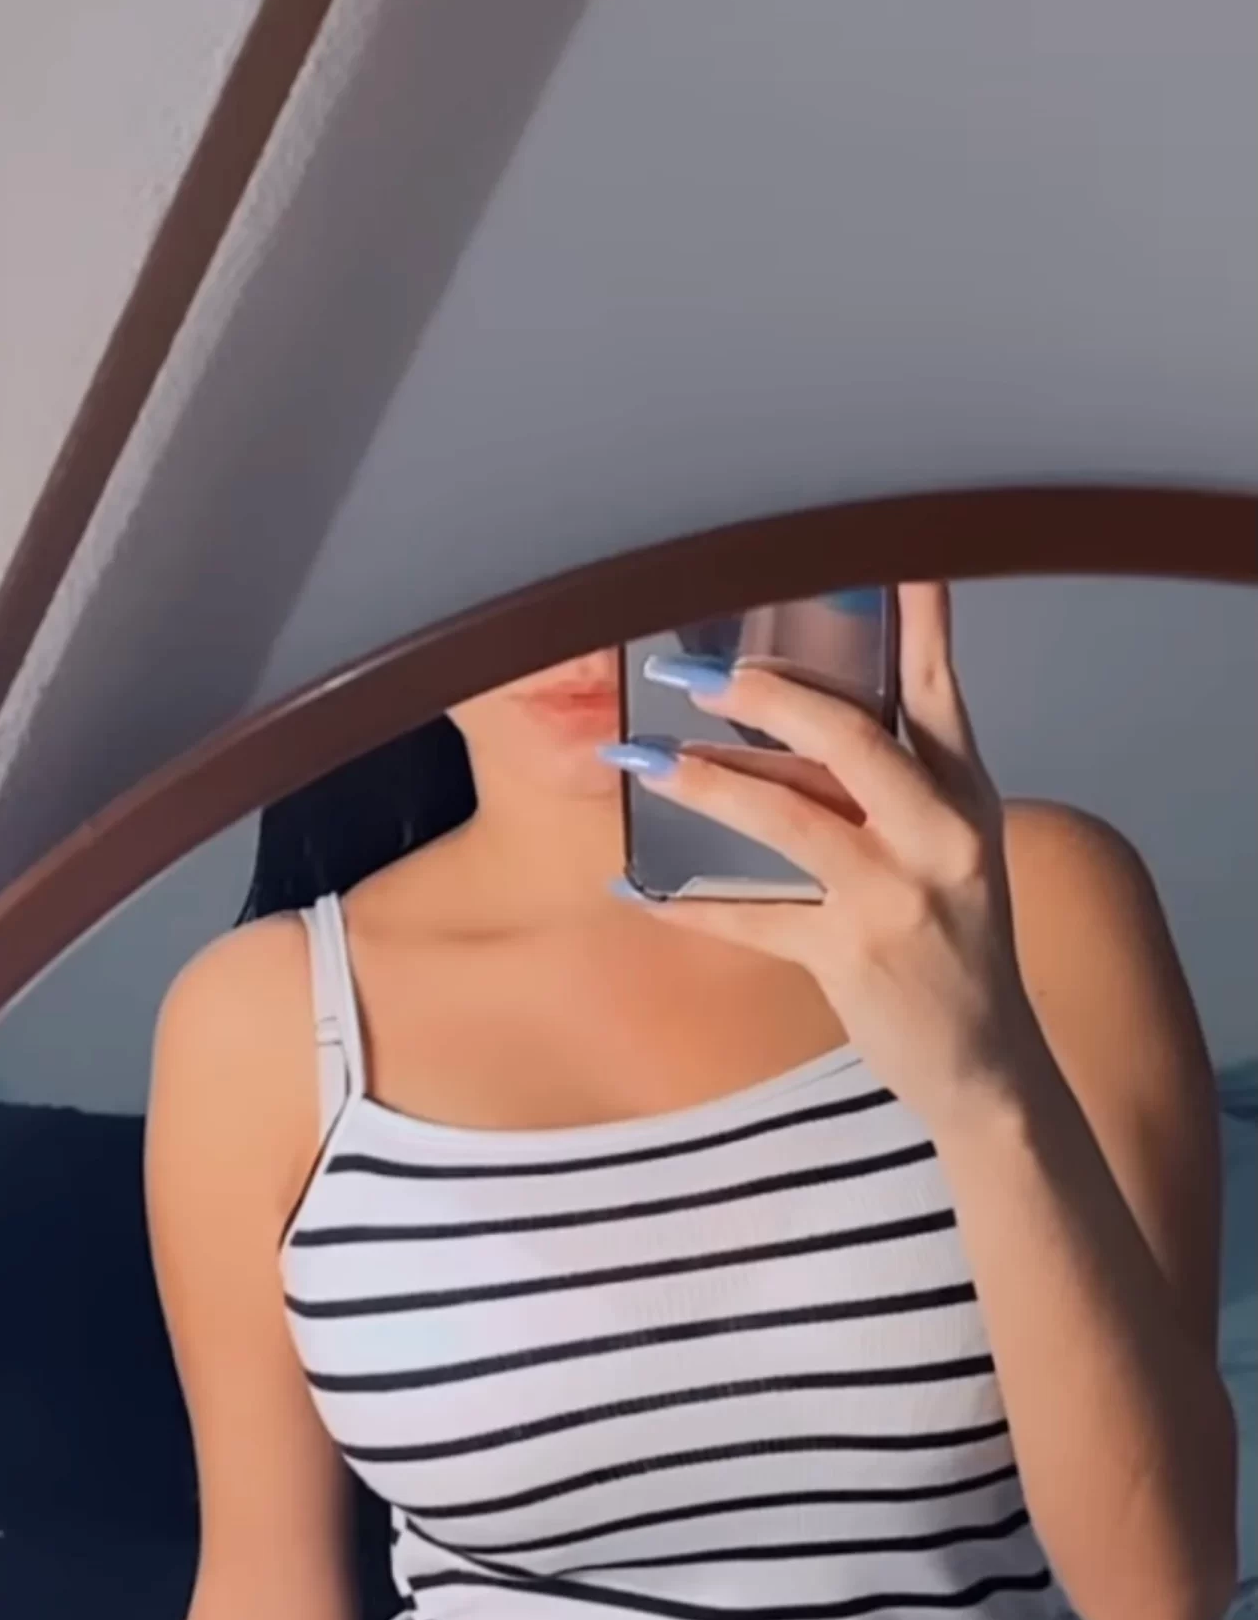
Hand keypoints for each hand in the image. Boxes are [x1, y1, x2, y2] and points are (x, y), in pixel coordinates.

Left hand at [614, 583, 1044, 1133]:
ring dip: (708, 784)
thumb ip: (893, 785)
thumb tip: (793, 721)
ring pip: (790, 818)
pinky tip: (633, 890)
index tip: (888, 556)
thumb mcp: (949, 849)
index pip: (937, 688)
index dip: (915, 619)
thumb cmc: (953, 944)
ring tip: (642, 759)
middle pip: (851, 740)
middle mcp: (940, 833)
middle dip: (769, 697)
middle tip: (698, 677)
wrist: (986, 1063)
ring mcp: (899, 895)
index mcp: (964, 793)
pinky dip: (687, 908)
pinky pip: (753, 919)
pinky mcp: (852, 956)